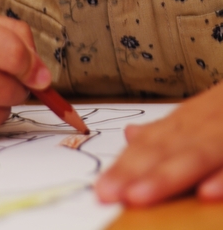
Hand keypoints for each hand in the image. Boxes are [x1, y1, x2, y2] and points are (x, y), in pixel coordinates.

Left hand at [95, 82, 222, 205]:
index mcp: (198, 117)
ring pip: (203, 152)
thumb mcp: (207, 115)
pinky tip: (207, 194)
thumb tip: (131, 134)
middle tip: (110, 193)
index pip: (156, 142)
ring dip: (171, 175)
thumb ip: (173, 129)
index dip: (127, 165)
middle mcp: (214, 119)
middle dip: (138, 172)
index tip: (101, 189)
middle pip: (172, 145)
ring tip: (140, 195)